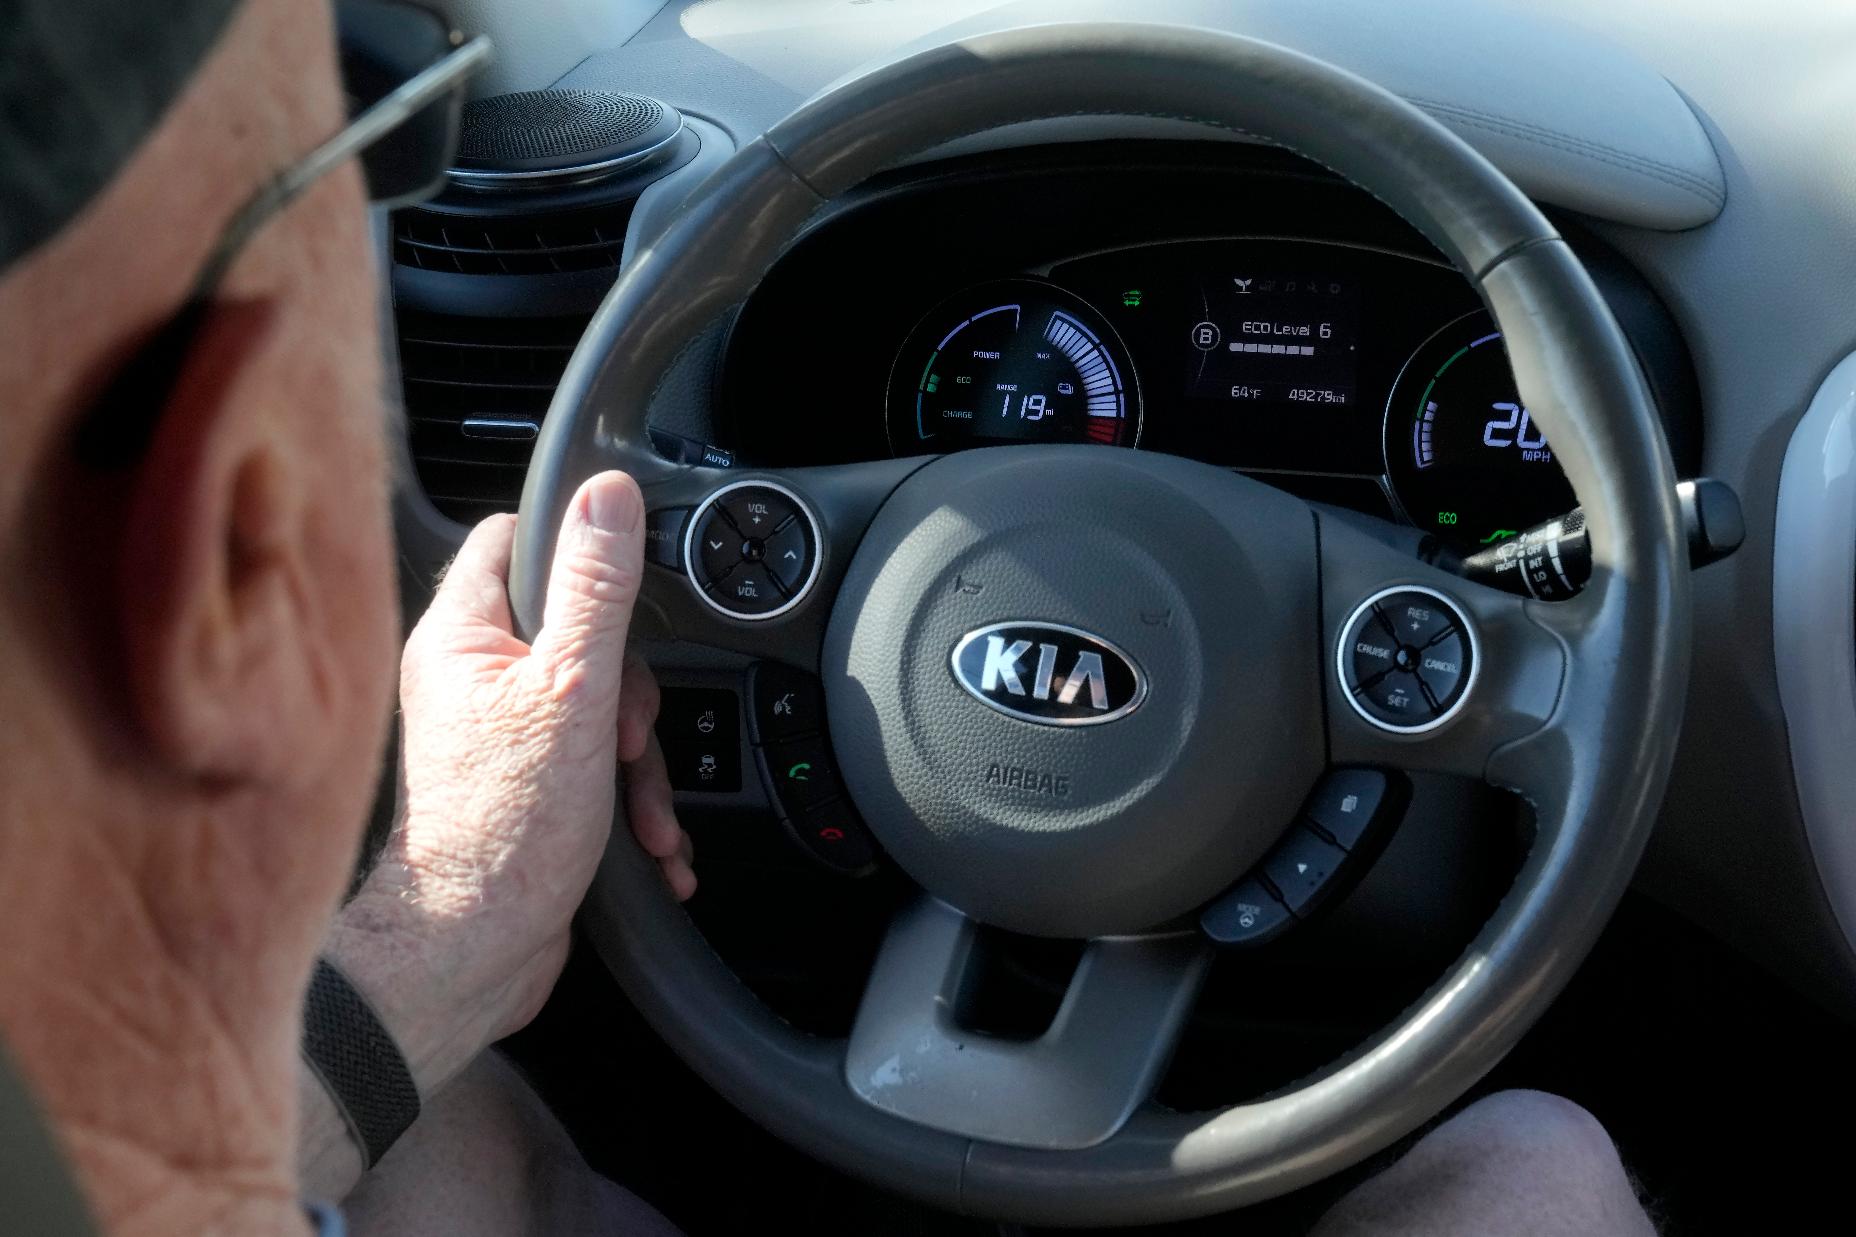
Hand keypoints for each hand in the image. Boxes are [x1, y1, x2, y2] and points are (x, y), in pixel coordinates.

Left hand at [317, 472, 692, 1124]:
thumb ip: (594, 589)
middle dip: (633, 685)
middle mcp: (470, 680)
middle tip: (630, 726)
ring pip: (597, 708)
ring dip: (641, 761)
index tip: (625, 578)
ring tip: (641, 806)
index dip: (576, 547)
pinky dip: (630, 803)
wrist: (471, 953)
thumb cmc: (504, 831)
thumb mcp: (573, 690)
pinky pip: (594, 768)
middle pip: (576, 631)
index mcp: (462, 637)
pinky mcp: (525, 789)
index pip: (512, 538)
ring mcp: (496, 737)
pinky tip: (649, 843)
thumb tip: (607, 498)